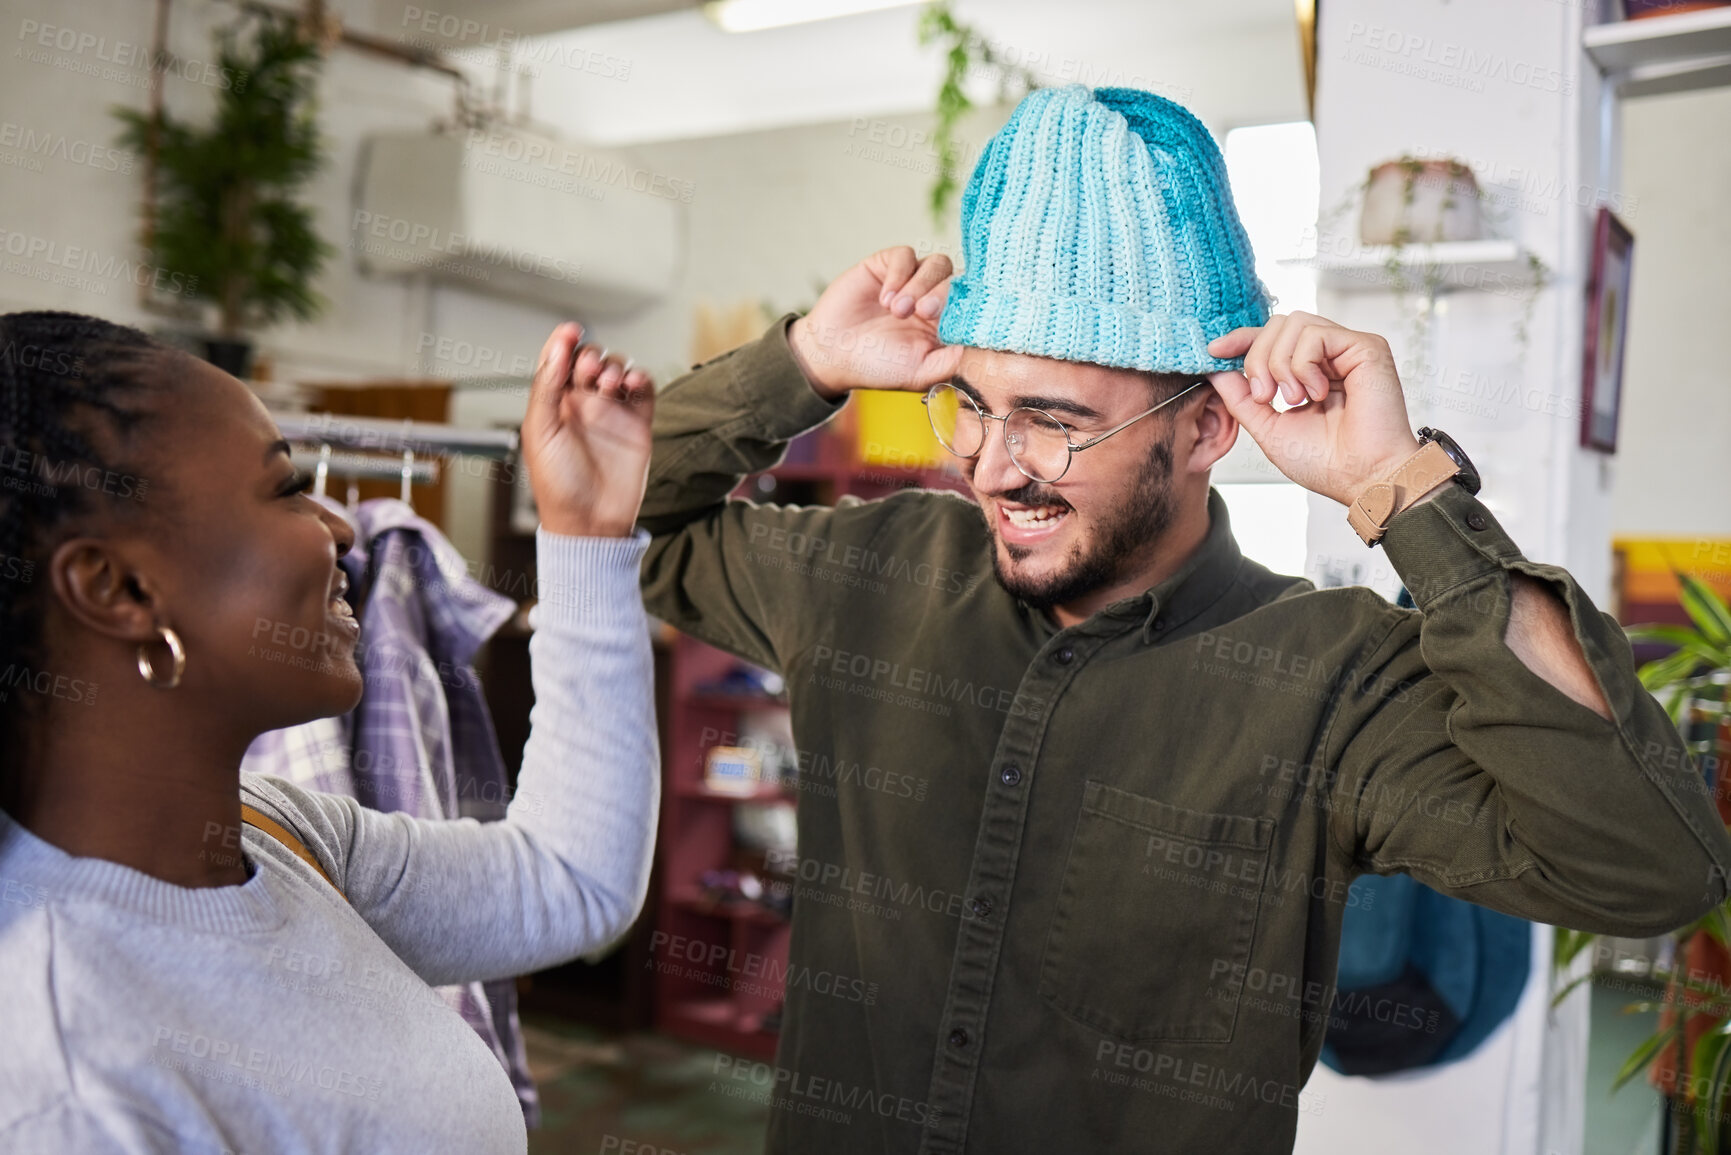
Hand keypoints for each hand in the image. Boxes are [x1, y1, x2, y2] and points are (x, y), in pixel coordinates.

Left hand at [521, 323, 654, 537]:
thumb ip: (546, 387)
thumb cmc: (558, 485)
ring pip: (617, 368)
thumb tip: (556, 349)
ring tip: (608, 383)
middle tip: (588, 371)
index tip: (570, 331)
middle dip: (590, 356)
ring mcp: (612, 411)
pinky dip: (640, 378)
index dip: (564, 341)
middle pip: (590, 358)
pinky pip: (644, 388)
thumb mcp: (539, 432)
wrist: (591, 521)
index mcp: (553, 403)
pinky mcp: (638, 422)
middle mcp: (582, 403)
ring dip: (614, 366)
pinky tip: (631, 384)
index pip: (559, 360)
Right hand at [788, 246, 962, 400]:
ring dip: (920, 285)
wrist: (831, 354)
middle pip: (957, 281)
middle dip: (942, 294)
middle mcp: (934, 299)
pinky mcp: (888, 265)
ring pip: (937, 264)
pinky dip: (899, 274)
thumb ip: (952, 361)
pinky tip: (885, 299)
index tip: (952, 321)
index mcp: (947, 324)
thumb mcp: (921, 373)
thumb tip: (982, 345)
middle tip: (923, 313)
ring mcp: (913, 280)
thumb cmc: (878, 368)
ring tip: (897, 310)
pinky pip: (906, 255)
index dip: (970, 307)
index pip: (973, 305)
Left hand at [1206, 313, 1421, 506]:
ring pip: (1293, 324)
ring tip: (1295, 399)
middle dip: (1257, 358)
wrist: (1362, 478)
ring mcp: (1347, 349)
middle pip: (1277, 325)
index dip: (1241, 339)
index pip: (1271, 338)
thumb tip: (1215, 368)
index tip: (1214, 350)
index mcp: (1308, 372)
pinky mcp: (1366, 347)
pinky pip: (1315, 333)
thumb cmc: (1326, 462)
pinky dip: (1303, 364)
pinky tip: (1316, 392)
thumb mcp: (1267, 427)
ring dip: (1280, 364)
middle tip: (1265, 397)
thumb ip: (1241, 397)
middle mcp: (1329, 356)